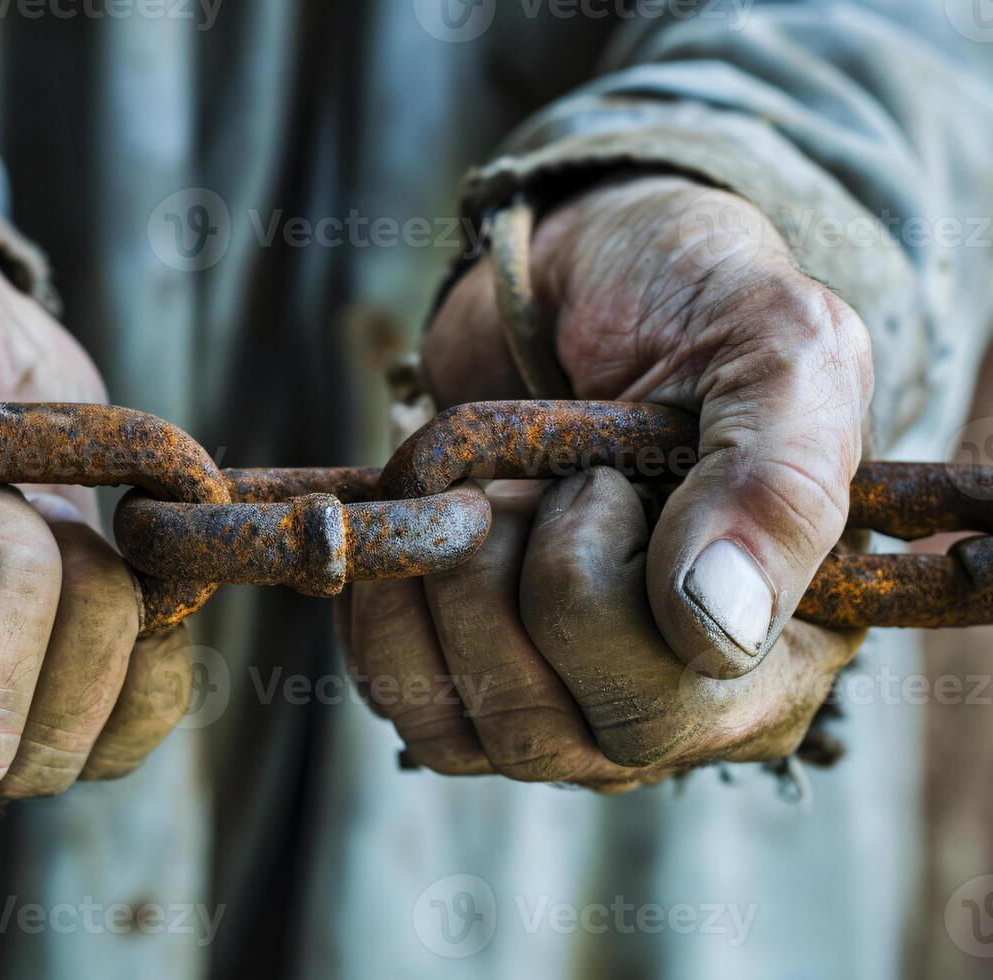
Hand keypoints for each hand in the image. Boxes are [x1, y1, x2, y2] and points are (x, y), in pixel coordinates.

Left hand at [346, 175, 871, 789]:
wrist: (581, 271)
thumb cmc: (698, 303)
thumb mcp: (780, 353)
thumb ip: (777, 484)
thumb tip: (716, 633)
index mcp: (780, 655)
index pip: (667, 703)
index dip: (594, 575)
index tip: (606, 476)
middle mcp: (676, 706)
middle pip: (550, 730)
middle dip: (506, 573)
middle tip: (541, 479)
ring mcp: (565, 700)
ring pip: (459, 728)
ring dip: (443, 583)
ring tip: (488, 496)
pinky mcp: (468, 673)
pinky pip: (397, 698)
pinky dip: (383, 605)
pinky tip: (423, 528)